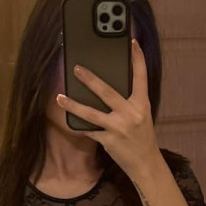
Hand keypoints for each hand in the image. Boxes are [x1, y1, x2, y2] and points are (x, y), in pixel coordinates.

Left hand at [56, 39, 161, 180]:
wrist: (145, 163)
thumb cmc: (141, 136)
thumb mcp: (141, 115)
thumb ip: (128, 101)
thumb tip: (106, 87)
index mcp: (142, 104)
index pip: (141, 77)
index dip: (137, 59)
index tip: (132, 43)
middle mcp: (131, 114)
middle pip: (107, 92)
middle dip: (90, 79)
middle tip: (76, 68)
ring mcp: (119, 128)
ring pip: (91, 113)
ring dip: (73, 105)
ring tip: (60, 97)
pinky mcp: (108, 141)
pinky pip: (90, 130)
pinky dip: (79, 125)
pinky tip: (68, 119)